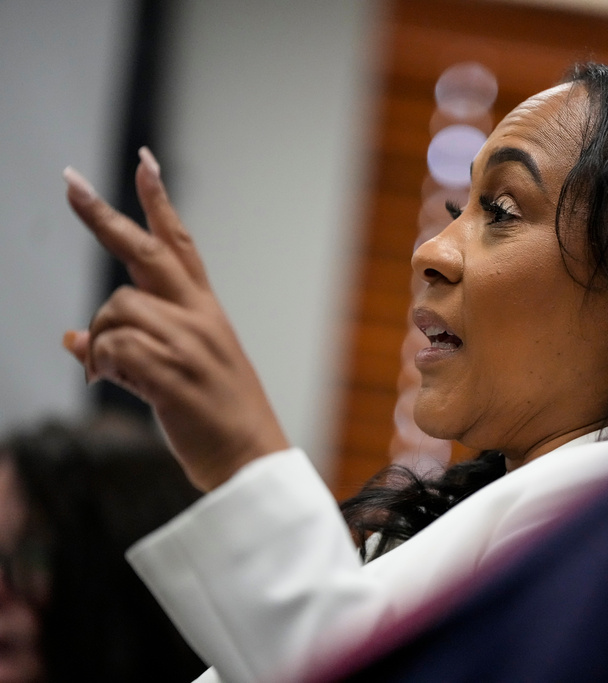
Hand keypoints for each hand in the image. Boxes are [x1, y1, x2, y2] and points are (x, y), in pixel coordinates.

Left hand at [62, 148, 288, 490]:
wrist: (250, 457)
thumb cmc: (215, 415)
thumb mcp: (177, 373)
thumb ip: (129, 348)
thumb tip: (70, 337)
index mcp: (206, 312)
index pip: (181, 244)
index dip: (159, 202)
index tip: (143, 161)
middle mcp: (199, 318)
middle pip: (145, 251)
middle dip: (102, 215)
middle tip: (69, 182)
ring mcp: (187, 343)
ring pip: (115, 309)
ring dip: (98, 338)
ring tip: (107, 372)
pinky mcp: (171, 373)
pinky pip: (112, 349)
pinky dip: (100, 366)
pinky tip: (113, 383)